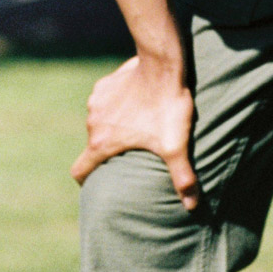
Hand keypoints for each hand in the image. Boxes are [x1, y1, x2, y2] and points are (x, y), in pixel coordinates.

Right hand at [71, 55, 198, 210]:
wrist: (163, 64)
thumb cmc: (167, 107)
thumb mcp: (176, 146)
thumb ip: (182, 178)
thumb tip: (192, 207)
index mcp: (102, 142)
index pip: (80, 170)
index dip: (86, 181)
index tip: (95, 184)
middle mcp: (93, 123)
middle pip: (95, 145)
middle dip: (110, 149)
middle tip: (133, 150)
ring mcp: (95, 101)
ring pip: (100, 122)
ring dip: (113, 125)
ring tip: (138, 124)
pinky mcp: (103, 84)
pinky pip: (105, 101)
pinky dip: (116, 105)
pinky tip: (137, 101)